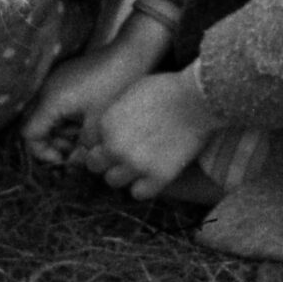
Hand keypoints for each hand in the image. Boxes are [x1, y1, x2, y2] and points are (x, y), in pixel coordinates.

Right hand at [20, 11, 171, 165]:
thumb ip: (82, 148)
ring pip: (48, 116)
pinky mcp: (66, 78)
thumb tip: (75, 161)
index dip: (43, 152)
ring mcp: (55, 82)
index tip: (65, 158)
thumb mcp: (99, 125)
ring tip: (85, 137)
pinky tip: (88, 122)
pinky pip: (57, 104)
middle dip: (53, 143)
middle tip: (75, 150)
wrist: (129, 55)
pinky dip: (67, 118)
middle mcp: (47, 90)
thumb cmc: (115, 88)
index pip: (29, 134)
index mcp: (51, 101)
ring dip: (62, 131)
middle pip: (36, 126)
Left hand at [80, 68, 224, 200]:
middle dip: (105, 159)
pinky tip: (151, 174)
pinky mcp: (158, 177)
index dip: (98, 141)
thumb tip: (106, 126)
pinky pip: (138, 193)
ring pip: (112, 181)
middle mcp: (115, 147)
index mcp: (106, 123)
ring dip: (122, 173)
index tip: (110, 140)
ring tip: (137, 164)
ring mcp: (136, 165)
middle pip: (94, 165)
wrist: (196, 99)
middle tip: (121, 154)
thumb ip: (113, 113)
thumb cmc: (166, 88)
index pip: (86, 142)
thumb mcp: (129, 92)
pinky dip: (142, 186)